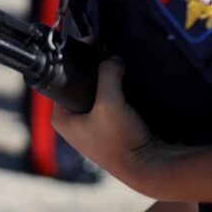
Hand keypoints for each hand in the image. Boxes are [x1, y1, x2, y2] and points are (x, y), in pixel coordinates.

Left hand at [51, 58, 161, 192]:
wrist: (150, 167)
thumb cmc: (123, 142)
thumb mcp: (110, 102)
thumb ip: (108, 74)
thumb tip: (112, 59)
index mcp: (62, 119)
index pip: (61, 79)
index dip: (76, 59)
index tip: (93, 44)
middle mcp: (74, 123)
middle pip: (80, 83)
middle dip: (95, 68)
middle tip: (107, 52)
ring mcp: (92, 126)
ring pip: (97, 91)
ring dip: (109, 78)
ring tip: (119, 65)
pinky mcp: (111, 128)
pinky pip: (111, 101)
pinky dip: (119, 90)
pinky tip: (128, 82)